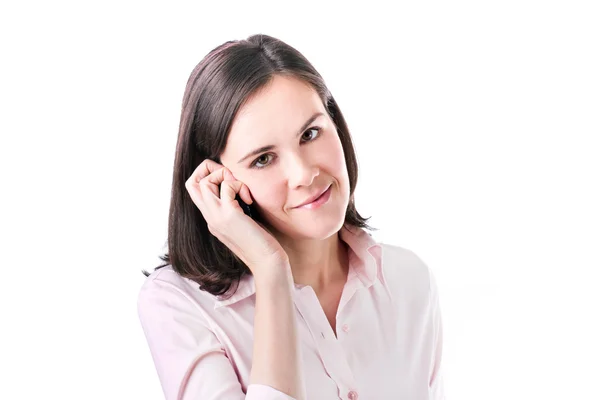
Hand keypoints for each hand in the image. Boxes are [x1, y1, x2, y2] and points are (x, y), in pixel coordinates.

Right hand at [185, 159, 289, 276]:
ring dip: (223, 176)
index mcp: (212, 219)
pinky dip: (238, 185)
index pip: (195, 190)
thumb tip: (238, 188)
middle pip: (191, 184)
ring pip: (203, 183)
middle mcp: (210, 218)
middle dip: (209, 170)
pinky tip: (249, 199)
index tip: (230, 181)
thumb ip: (235, 207)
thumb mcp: (243, 221)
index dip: (209, 177)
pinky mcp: (229, 216)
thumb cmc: (261, 242)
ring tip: (240, 188)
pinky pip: (226, 186)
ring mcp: (217, 217)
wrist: (266, 262)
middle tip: (230, 178)